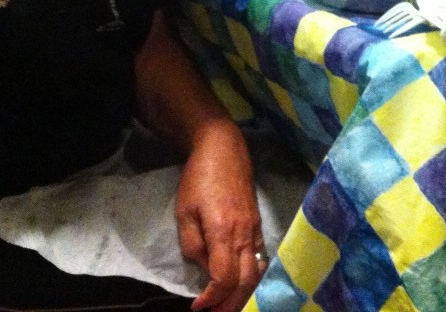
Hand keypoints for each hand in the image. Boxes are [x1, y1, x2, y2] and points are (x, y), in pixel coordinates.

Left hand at [175, 125, 264, 311]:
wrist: (223, 148)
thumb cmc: (198, 179)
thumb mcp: (184, 213)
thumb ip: (194, 245)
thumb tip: (205, 268)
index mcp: (223, 232)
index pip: (224, 278)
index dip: (212, 298)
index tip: (197, 307)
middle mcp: (245, 234)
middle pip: (246, 280)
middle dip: (232, 304)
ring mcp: (255, 229)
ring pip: (258, 271)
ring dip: (245, 293)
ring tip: (229, 305)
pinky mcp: (259, 223)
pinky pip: (261, 257)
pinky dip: (253, 276)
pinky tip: (243, 283)